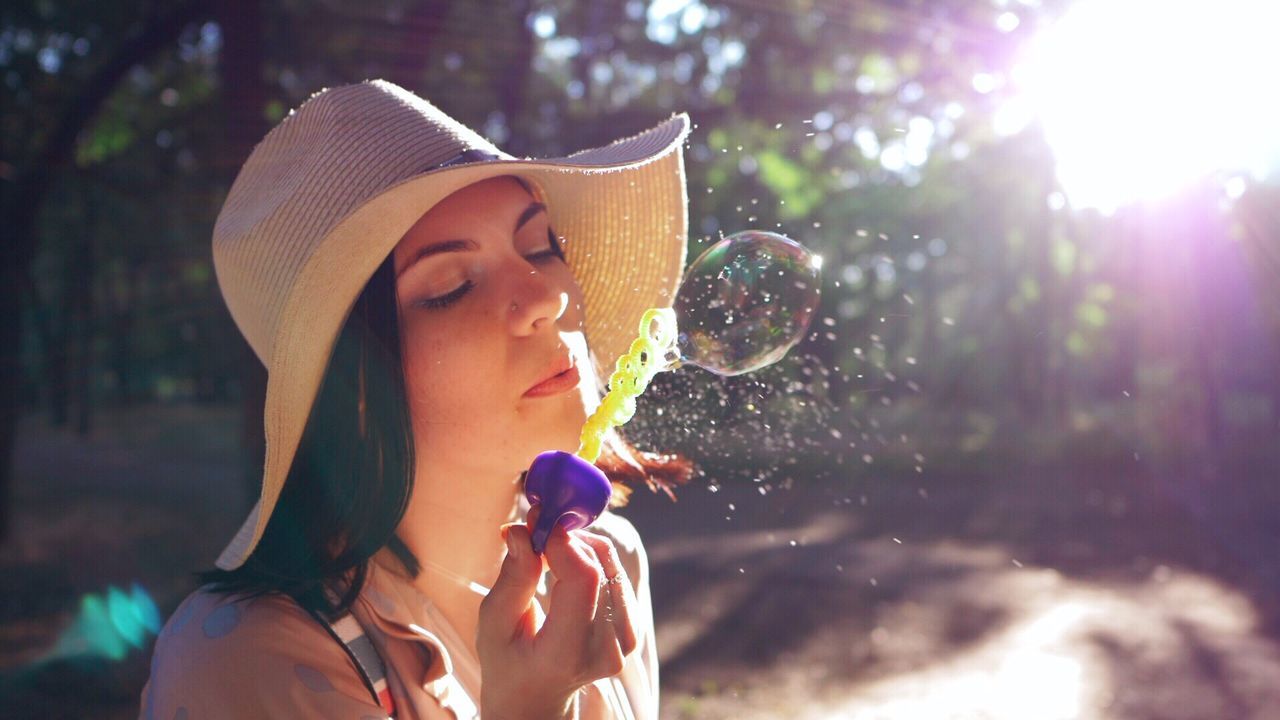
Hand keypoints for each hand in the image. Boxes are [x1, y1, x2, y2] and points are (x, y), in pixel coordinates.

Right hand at [476, 507, 639, 719]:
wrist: (537, 697)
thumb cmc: (508, 660)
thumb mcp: (495, 625)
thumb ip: (513, 578)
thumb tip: (525, 531)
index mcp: (565, 654)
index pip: (582, 580)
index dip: (563, 541)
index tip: (536, 519)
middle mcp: (604, 650)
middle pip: (598, 568)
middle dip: (566, 537)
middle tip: (535, 526)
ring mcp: (624, 643)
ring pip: (610, 564)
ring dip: (578, 544)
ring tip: (545, 549)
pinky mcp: (631, 630)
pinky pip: (615, 573)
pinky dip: (590, 557)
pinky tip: (565, 564)